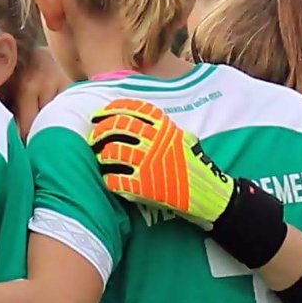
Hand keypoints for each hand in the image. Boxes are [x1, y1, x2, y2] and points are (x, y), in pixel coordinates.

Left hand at [91, 97, 238, 226]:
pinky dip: (108, 179)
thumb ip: (163, 128)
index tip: (100, 113)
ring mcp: (148, 164)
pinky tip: (108, 179)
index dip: (112, 109)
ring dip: (102, 154)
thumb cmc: (194, 165)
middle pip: (118, 127)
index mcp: (165, 128)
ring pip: (113, 152)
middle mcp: (155, 142)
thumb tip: (137, 118)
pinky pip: (116, 180)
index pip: (133, 109)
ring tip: (101, 158)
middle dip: (101, 130)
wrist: (207, 193)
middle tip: (93, 137)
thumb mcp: (183, 138)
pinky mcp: (144, 187)